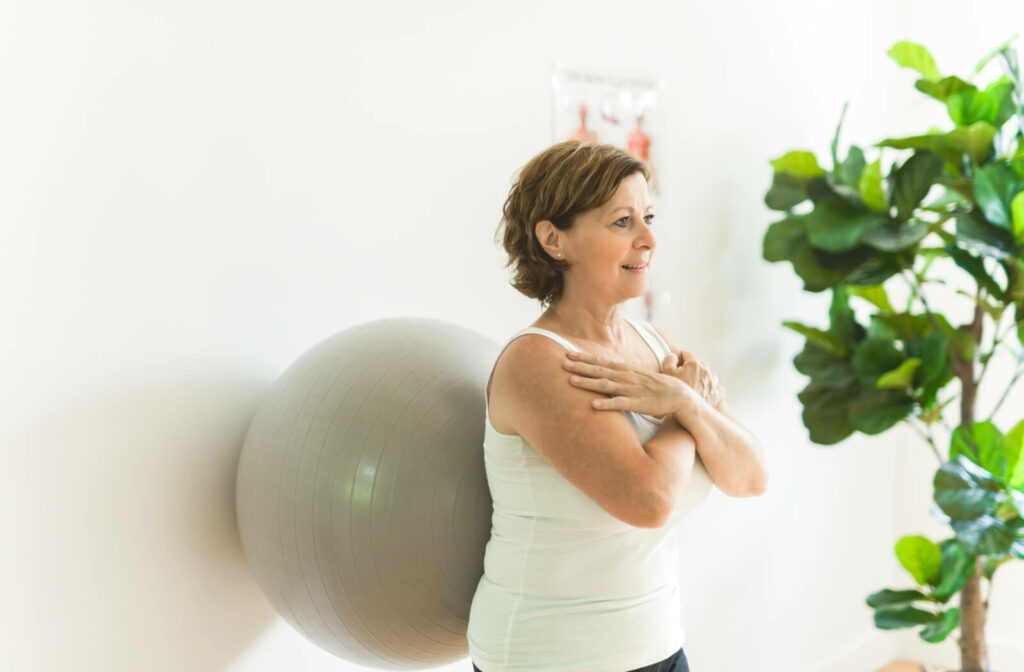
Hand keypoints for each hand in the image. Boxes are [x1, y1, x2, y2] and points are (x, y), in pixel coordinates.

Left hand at [563, 350, 688, 416]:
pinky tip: (593, 405)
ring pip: (606, 385)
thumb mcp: (639, 376)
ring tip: (571, 381)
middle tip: (562, 363)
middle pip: (600, 371)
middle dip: (581, 367)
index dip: (585, 358)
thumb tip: (610, 370)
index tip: (569, 353)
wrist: (681, 396)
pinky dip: (606, 404)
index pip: (602, 362)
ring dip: (588, 383)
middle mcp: (627, 377)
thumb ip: (624, 373)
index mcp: (627, 370)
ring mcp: (632, 390)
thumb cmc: (658, 387)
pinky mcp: (638, 403)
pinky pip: (620, 403)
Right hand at [661, 349, 725, 408]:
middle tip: (682, 374)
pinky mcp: (716, 394)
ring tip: (693, 383)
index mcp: (694, 364)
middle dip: (691, 366)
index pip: (687, 354)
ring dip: (702, 376)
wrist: (685, 410)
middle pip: (699, 362)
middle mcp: (706, 371)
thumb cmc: (675, 393)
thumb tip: (674, 356)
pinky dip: (713, 388)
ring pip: (709, 374)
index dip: (679, 358)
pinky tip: (706, 391)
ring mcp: (713, 383)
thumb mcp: (666, 373)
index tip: (676, 364)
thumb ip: (669, 360)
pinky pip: (719, 388)